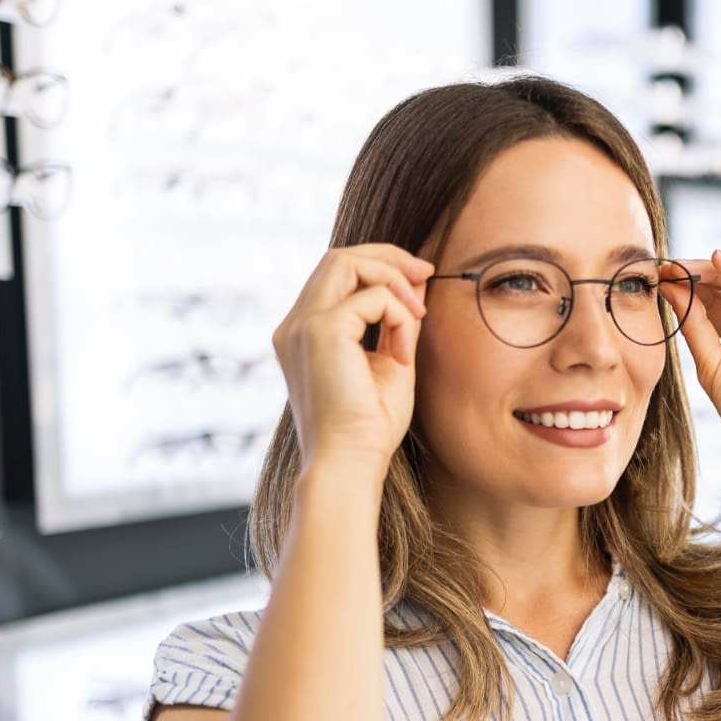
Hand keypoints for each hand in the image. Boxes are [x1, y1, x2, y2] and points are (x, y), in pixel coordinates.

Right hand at [272, 245, 431, 475]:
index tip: (419, 278)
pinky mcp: (321, 331)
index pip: (335, 274)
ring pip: (346, 261)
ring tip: (418, 316)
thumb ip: (397, 320)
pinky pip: (371, 297)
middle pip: (338, 257)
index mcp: (304, 333)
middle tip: (426, 272)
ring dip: (393, 279)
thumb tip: (417, 280)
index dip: (379, 265)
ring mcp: (302, 326)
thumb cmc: (369, 427)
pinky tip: (404, 354)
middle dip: (387, 257)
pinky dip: (399, 316)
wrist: (350, 463)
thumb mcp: (390, 360)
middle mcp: (294, 325)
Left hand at [673, 250, 720, 512]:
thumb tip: (670, 287)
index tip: (661, 275)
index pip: (717, 301)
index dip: (689, 287)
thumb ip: (694, 323)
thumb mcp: (710, 362)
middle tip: (670, 264)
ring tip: (687, 264)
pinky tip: (720, 264)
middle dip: (700, 275)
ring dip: (718, 271)